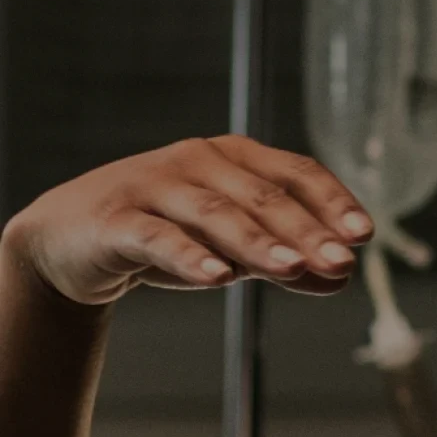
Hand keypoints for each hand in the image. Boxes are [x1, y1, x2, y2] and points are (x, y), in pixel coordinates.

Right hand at [1, 136, 372, 305]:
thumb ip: (286, 262)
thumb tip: (343, 277)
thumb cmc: (166, 235)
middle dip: (307, 230)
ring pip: (216, 213)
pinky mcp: (117, 220)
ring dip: (259, 242)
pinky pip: (159, 237)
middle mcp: (198, 161)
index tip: (363, 234)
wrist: (73, 240)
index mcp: (234, 158)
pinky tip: (218, 278)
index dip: (332, 200)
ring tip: (294, 269)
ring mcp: (155, 186)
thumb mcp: (233, 251)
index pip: (295, 172)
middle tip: (342, 261)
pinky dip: (190, 256)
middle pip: (262, 196)